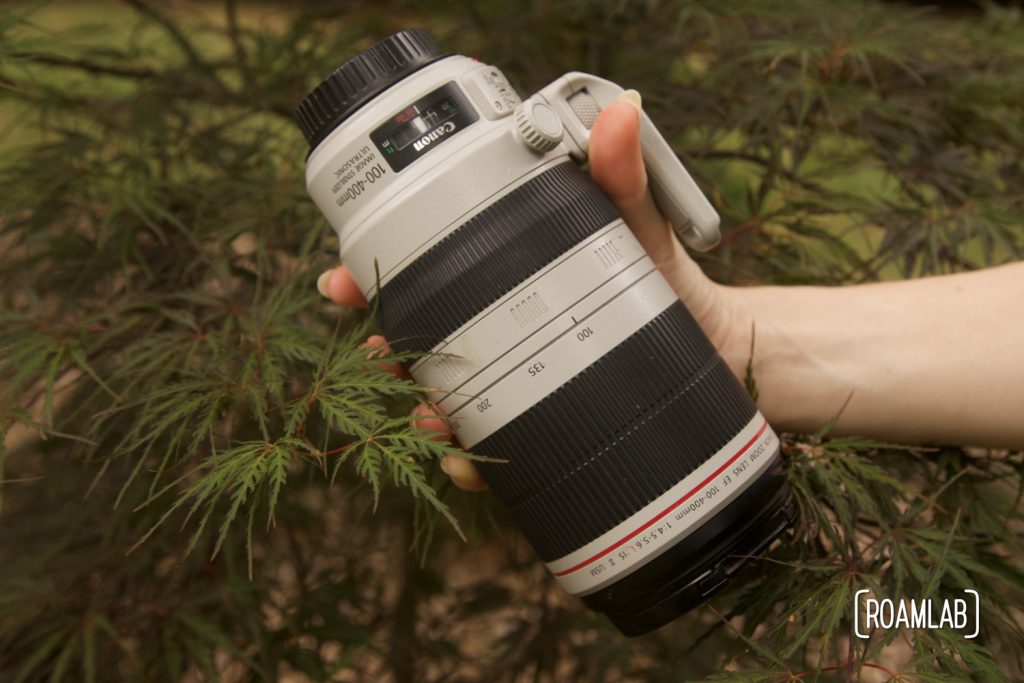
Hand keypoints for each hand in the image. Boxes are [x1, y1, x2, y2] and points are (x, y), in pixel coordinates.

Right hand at [317, 91, 738, 489]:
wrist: (712, 346)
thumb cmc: (662, 277)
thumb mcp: (636, 223)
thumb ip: (622, 173)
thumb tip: (623, 108)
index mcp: (500, 279)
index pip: (420, 276)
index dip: (370, 277)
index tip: (340, 280)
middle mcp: (497, 331)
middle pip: (416, 342)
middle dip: (385, 350)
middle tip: (380, 351)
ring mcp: (516, 381)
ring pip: (445, 401)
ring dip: (424, 412)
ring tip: (433, 416)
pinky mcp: (542, 425)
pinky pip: (494, 449)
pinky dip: (473, 462)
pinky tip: (468, 461)